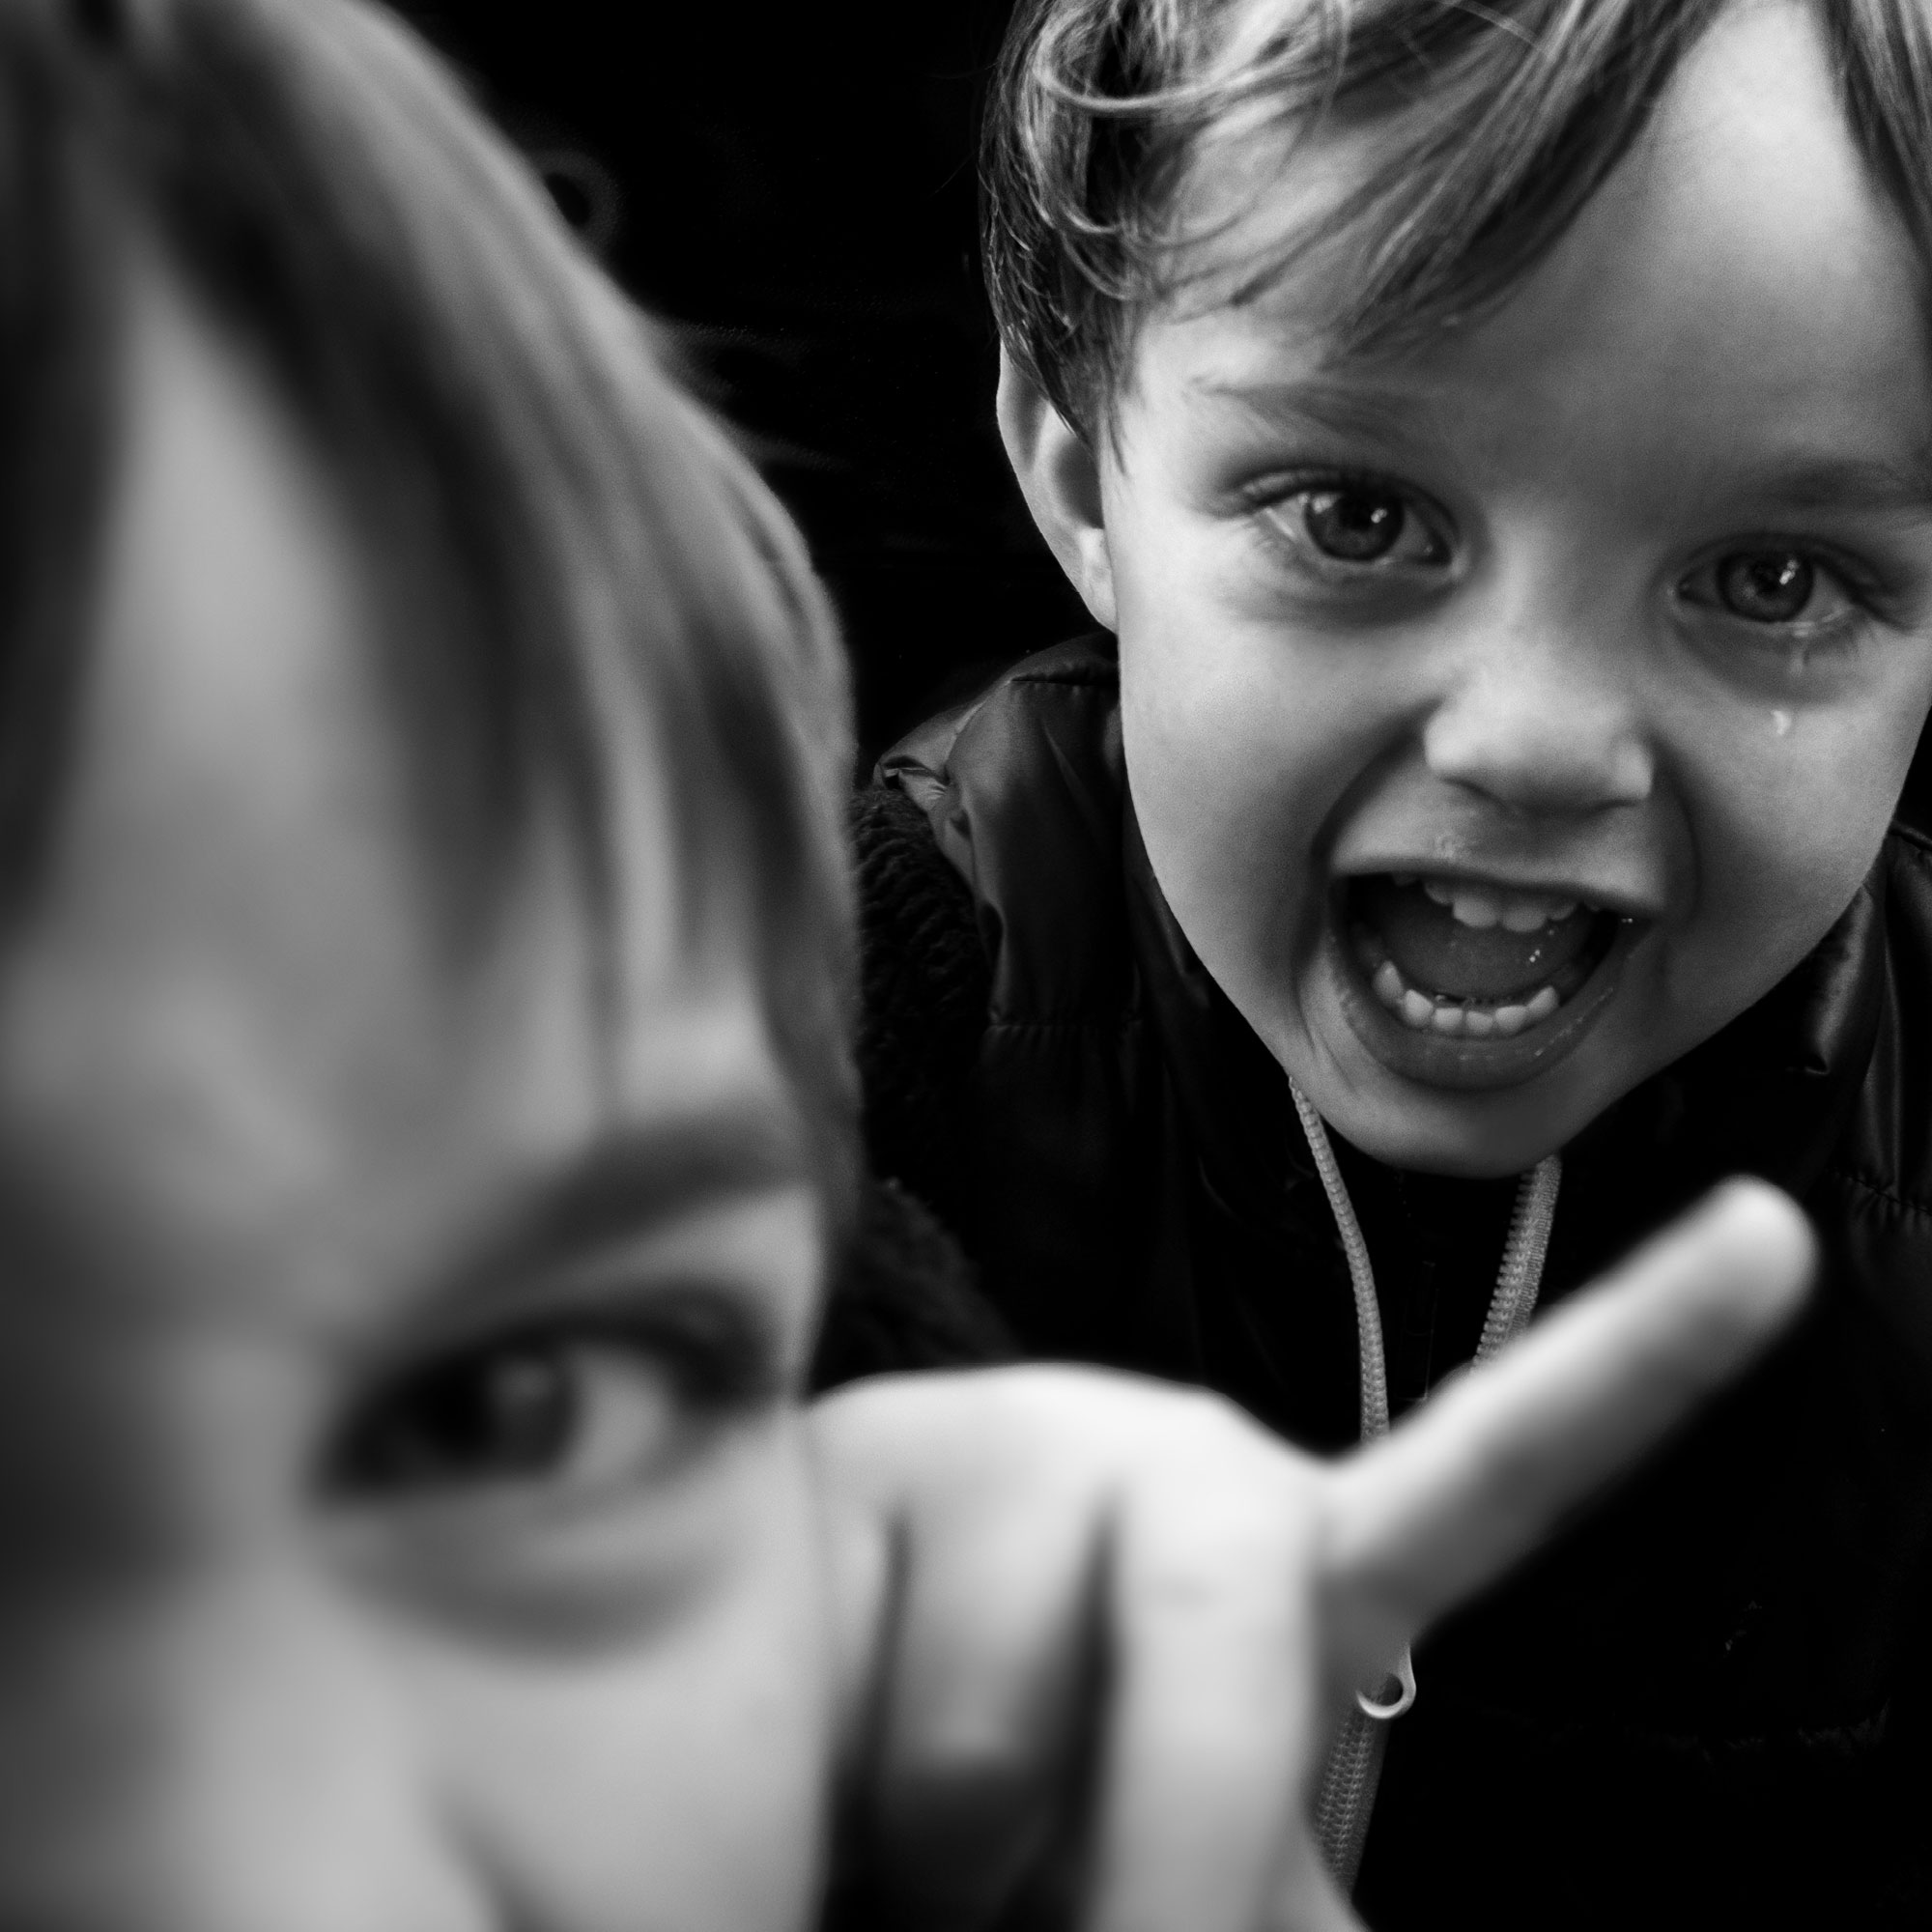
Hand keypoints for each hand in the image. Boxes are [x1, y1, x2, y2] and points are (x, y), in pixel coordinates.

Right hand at [809, 1178, 1811, 1931]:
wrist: (835, 1734)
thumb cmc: (1058, 1796)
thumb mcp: (1216, 1848)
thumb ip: (1296, 1899)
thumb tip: (1328, 1918)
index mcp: (1298, 1560)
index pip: (1495, 1463)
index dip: (1640, 1354)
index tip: (1776, 1241)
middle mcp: (1171, 1466)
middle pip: (1225, 1624)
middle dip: (1159, 1840)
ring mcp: (1009, 1450)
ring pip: (995, 1711)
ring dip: (952, 1845)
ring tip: (911, 1821)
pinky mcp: (839, 1475)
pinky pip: (833, 1645)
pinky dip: (829, 1738)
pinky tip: (814, 1711)